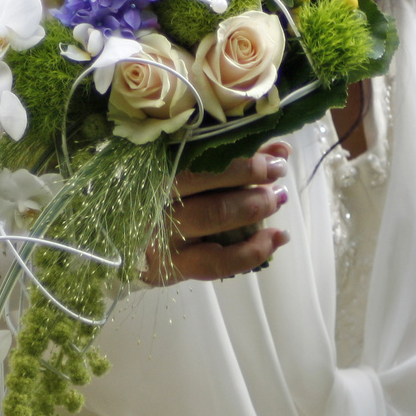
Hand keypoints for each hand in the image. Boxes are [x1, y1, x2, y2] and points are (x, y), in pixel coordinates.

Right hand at [143, 142, 291, 284]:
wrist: (135, 245)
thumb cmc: (175, 202)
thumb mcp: (200, 176)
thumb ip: (237, 160)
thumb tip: (281, 150)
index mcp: (159, 167)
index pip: (200, 152)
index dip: (239, 151)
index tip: (273, 153)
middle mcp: (157, 197)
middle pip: (203, 178)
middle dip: (249, 172)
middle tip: (278, 171)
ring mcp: (165, 233)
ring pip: (213, 215)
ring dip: (253, 205)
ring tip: (279, 198)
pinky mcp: (175, 265)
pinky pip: (219, 261)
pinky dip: (254, 250)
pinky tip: (278, 238)